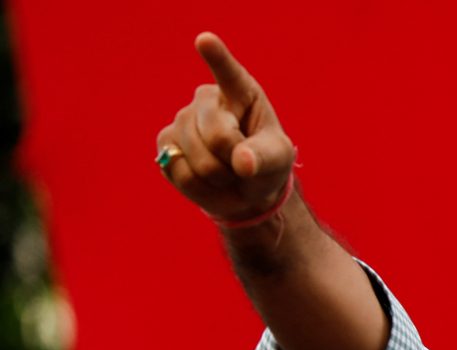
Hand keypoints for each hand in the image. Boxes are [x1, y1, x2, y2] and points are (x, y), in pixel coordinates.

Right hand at [156, 32, 294, 221]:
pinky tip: (208, 180)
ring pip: (197, 159)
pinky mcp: (165, 144)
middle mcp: (206, 99)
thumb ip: (263, 158)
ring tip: (227, 172)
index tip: (205, 40)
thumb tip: (241, 163)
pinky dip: (200, 188)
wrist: (246, 190)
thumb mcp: (278, 159)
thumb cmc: (266, 164)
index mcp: (240, 91)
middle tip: (243, 164)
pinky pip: (180, 173)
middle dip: (234, 161)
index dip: (216, 57)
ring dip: (219, 178)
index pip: (228, 72)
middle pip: (217, 136)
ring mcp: (181, 120)